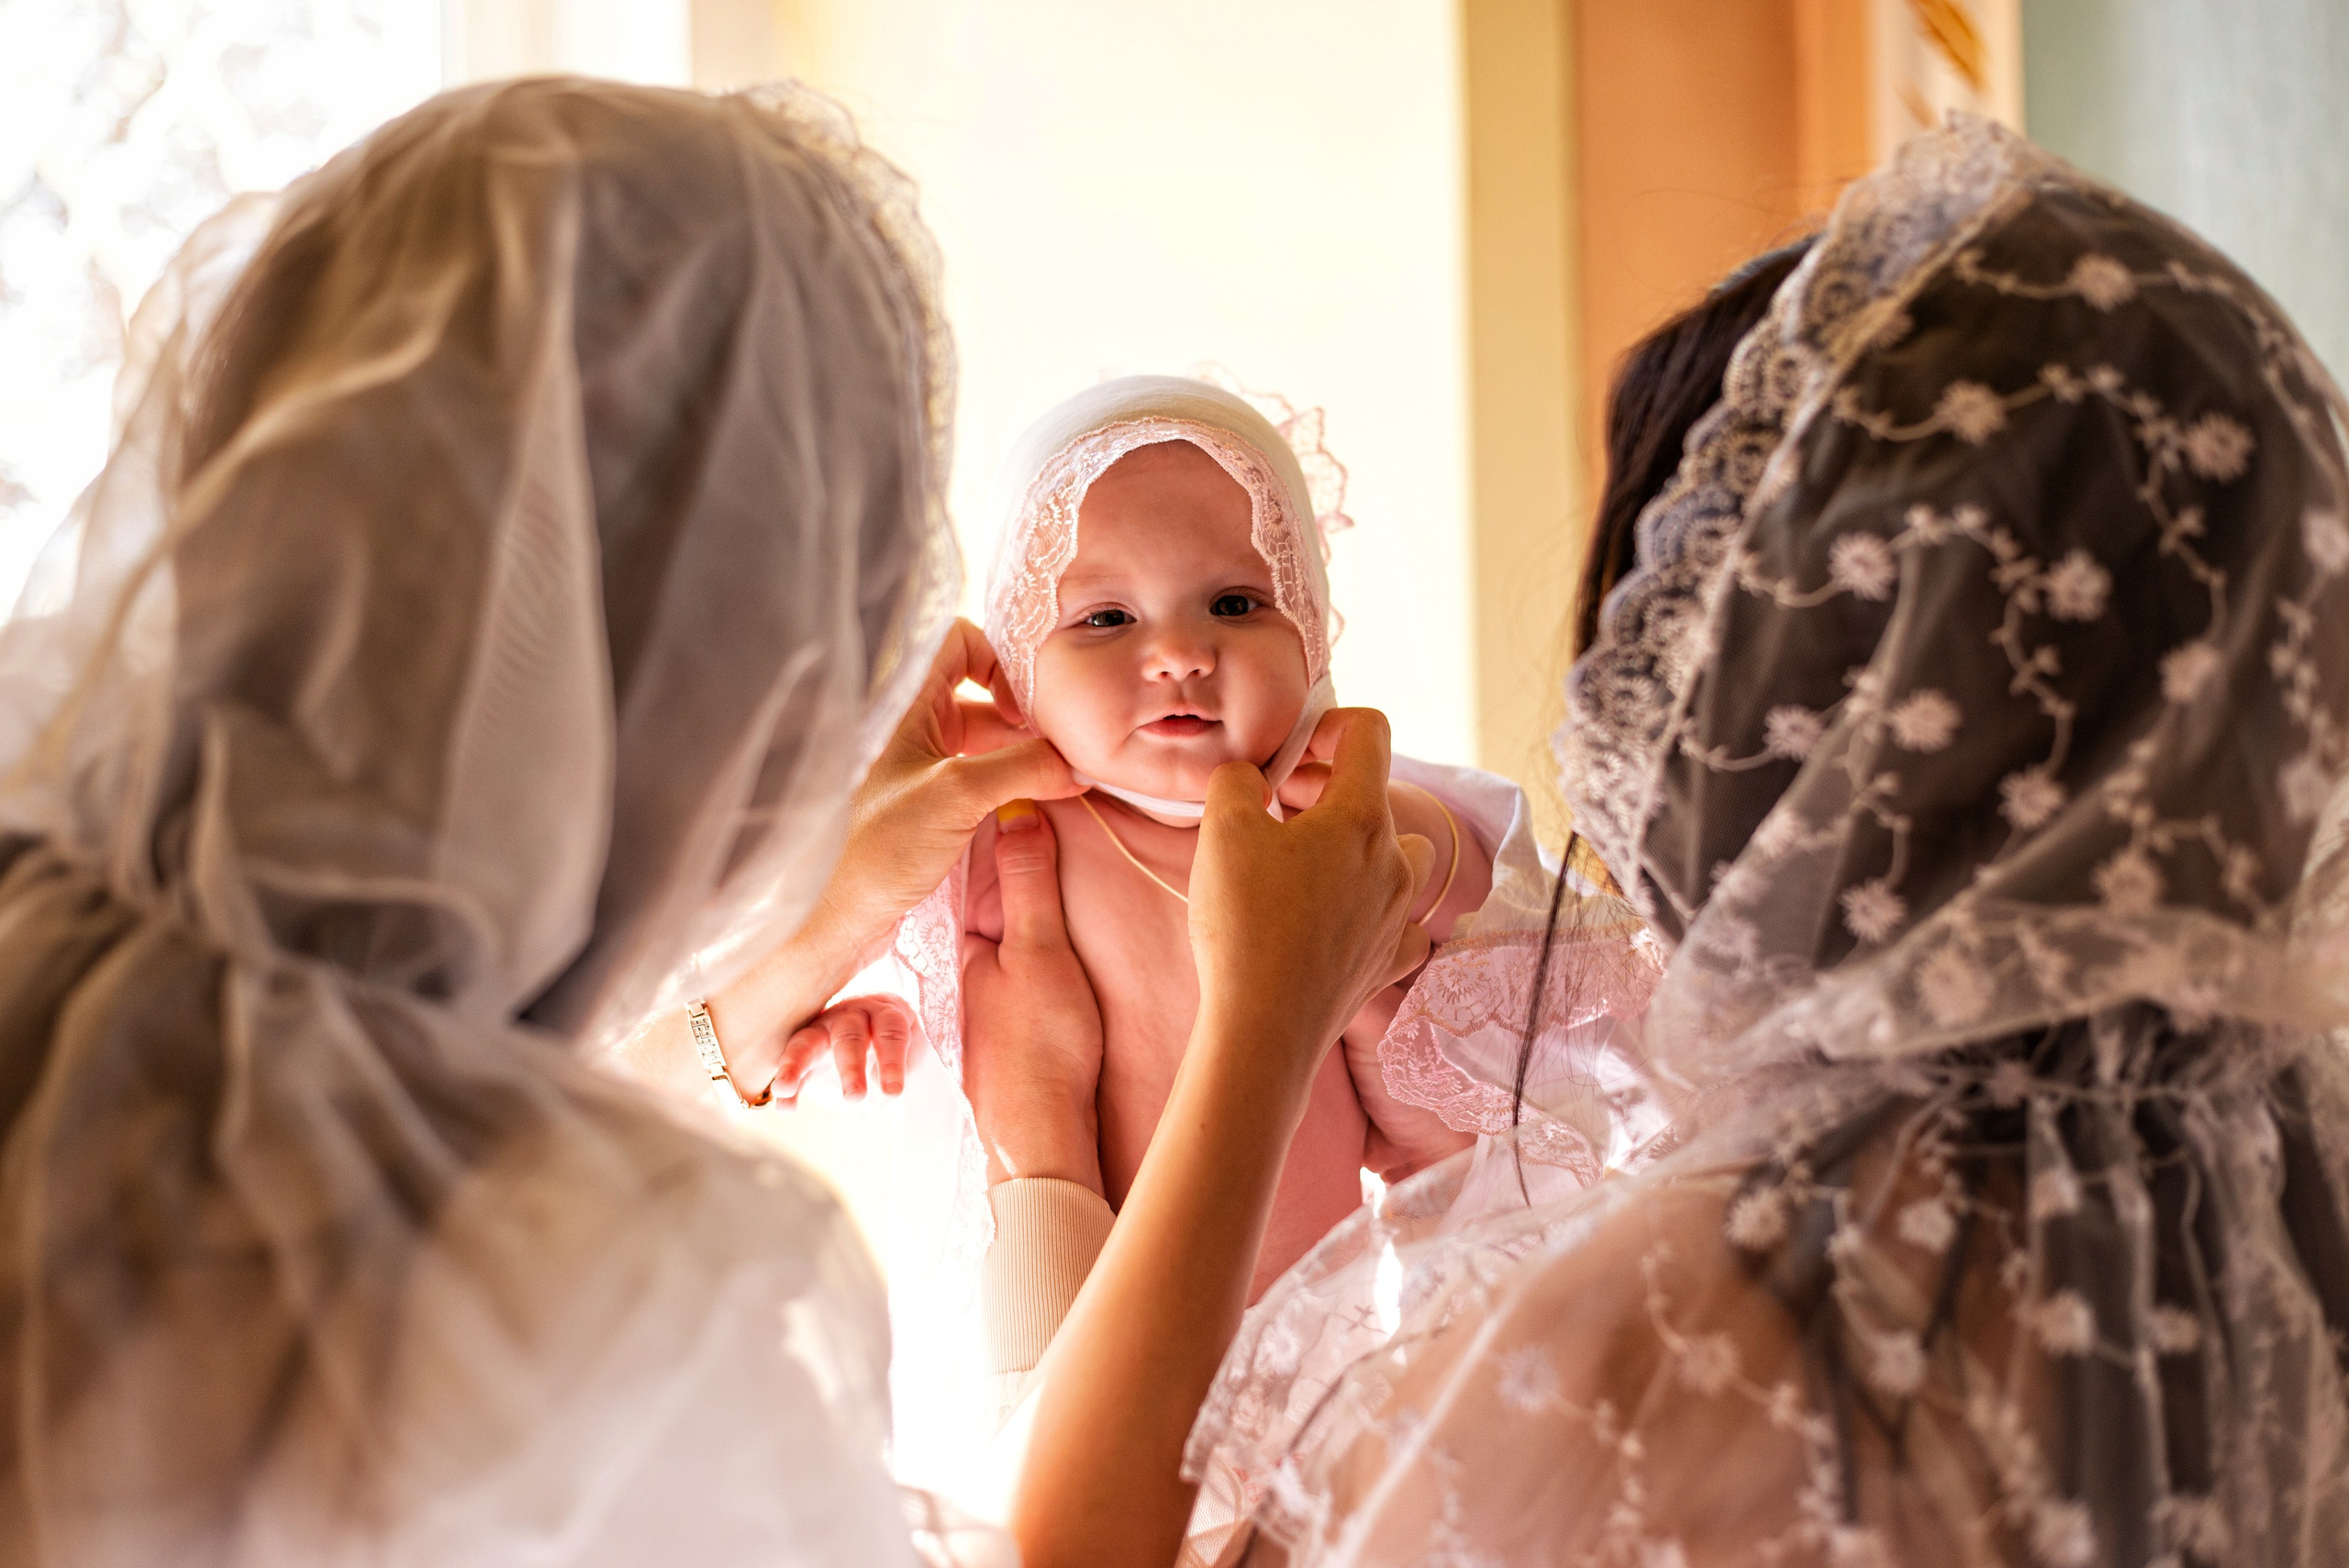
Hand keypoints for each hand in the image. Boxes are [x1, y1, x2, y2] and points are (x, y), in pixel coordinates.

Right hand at [769, 995, 912, 1104]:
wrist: (875, 1029)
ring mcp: (822, 1030)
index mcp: (884, 1014)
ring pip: (807, 1042)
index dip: (892, 1062)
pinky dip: (786, 1088)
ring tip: (784, 1090)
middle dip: (851, 1067)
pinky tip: (784, 1108)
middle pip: (849, 1036)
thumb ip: (901, 1068)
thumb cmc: (894, 1041)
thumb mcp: (911, 1050)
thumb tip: (878, 1090)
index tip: (893, 1092)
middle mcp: (851, 1017)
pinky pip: (792, 1067)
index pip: (890, 1033)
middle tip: (855, 1097)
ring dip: (795, 1066)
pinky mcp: (804, 1051)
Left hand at [807, 618, 1080, 962]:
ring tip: (1062, 783)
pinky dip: (1011, 788)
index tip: (1028, 706)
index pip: (959, 641)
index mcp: (904, 704)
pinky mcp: (929, 809)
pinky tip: (1035, 809)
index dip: (999, 660)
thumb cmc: (872, 850)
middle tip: (1065, 751)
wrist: (832, 919)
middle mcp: (911, 729)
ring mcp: (920, 770)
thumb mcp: (956, 794)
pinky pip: (981, 781)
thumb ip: (1023, 766)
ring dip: (1024, 758)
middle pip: (983, 697)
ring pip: (986, 743)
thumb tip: (1079, 763)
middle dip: (1026, 720)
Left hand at [961, 802, 1105, 1192]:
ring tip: (1067, 834)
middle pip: (994, 873)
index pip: (982, 845)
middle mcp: (973, 951)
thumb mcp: (1038, 952)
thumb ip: (1029, 882)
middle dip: (1020, 833)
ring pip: (1010, 909)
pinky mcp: (1013, 1009)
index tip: (1042, 768)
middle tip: (1062, 790)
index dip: (1007, 803)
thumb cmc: (1037, 1048)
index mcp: (969, 928)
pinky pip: (1023, 942)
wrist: (1037, 1137)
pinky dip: (1040, 916)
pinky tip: (1064, 914)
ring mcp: (991, 982)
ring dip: (1032, 875)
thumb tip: (1021, 810)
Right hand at [1189, 708, 1435, 1119]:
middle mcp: (1393, 860)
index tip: (1290, 754)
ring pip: (1392, 856)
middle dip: (1324, 789)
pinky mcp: (1387, 960)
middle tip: (1271, 809)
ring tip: (1300, 863)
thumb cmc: (1245, 923)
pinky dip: (1370, 908)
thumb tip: (1250, 779)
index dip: (1328, 725)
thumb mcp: (1223, 828)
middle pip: (1374, 795)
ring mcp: (1397, 913)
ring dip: (1351, 847)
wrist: (1264, 1026)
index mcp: (1362, 816)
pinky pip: (1395, 918)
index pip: (1370, 732)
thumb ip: (1237, 780)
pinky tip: (1333, 917)